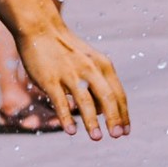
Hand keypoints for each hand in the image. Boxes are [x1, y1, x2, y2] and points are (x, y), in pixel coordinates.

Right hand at [14, 21, 129, 139]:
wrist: (41, 28)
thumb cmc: (67, 50)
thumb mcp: (89, 62)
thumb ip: (99, 84)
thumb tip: (104, 112)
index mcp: (102, 65)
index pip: (118, 94)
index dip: (123, 114)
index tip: (125, 132)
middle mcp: (90, 69)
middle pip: (107, 98)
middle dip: (114, 119)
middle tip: (117, 136)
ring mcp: (70, 74)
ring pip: (85, 101)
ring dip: (92, 122)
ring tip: (98, 138)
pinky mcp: (50, 79)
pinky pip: (60, 101)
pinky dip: (67, 117)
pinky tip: (71, 131)